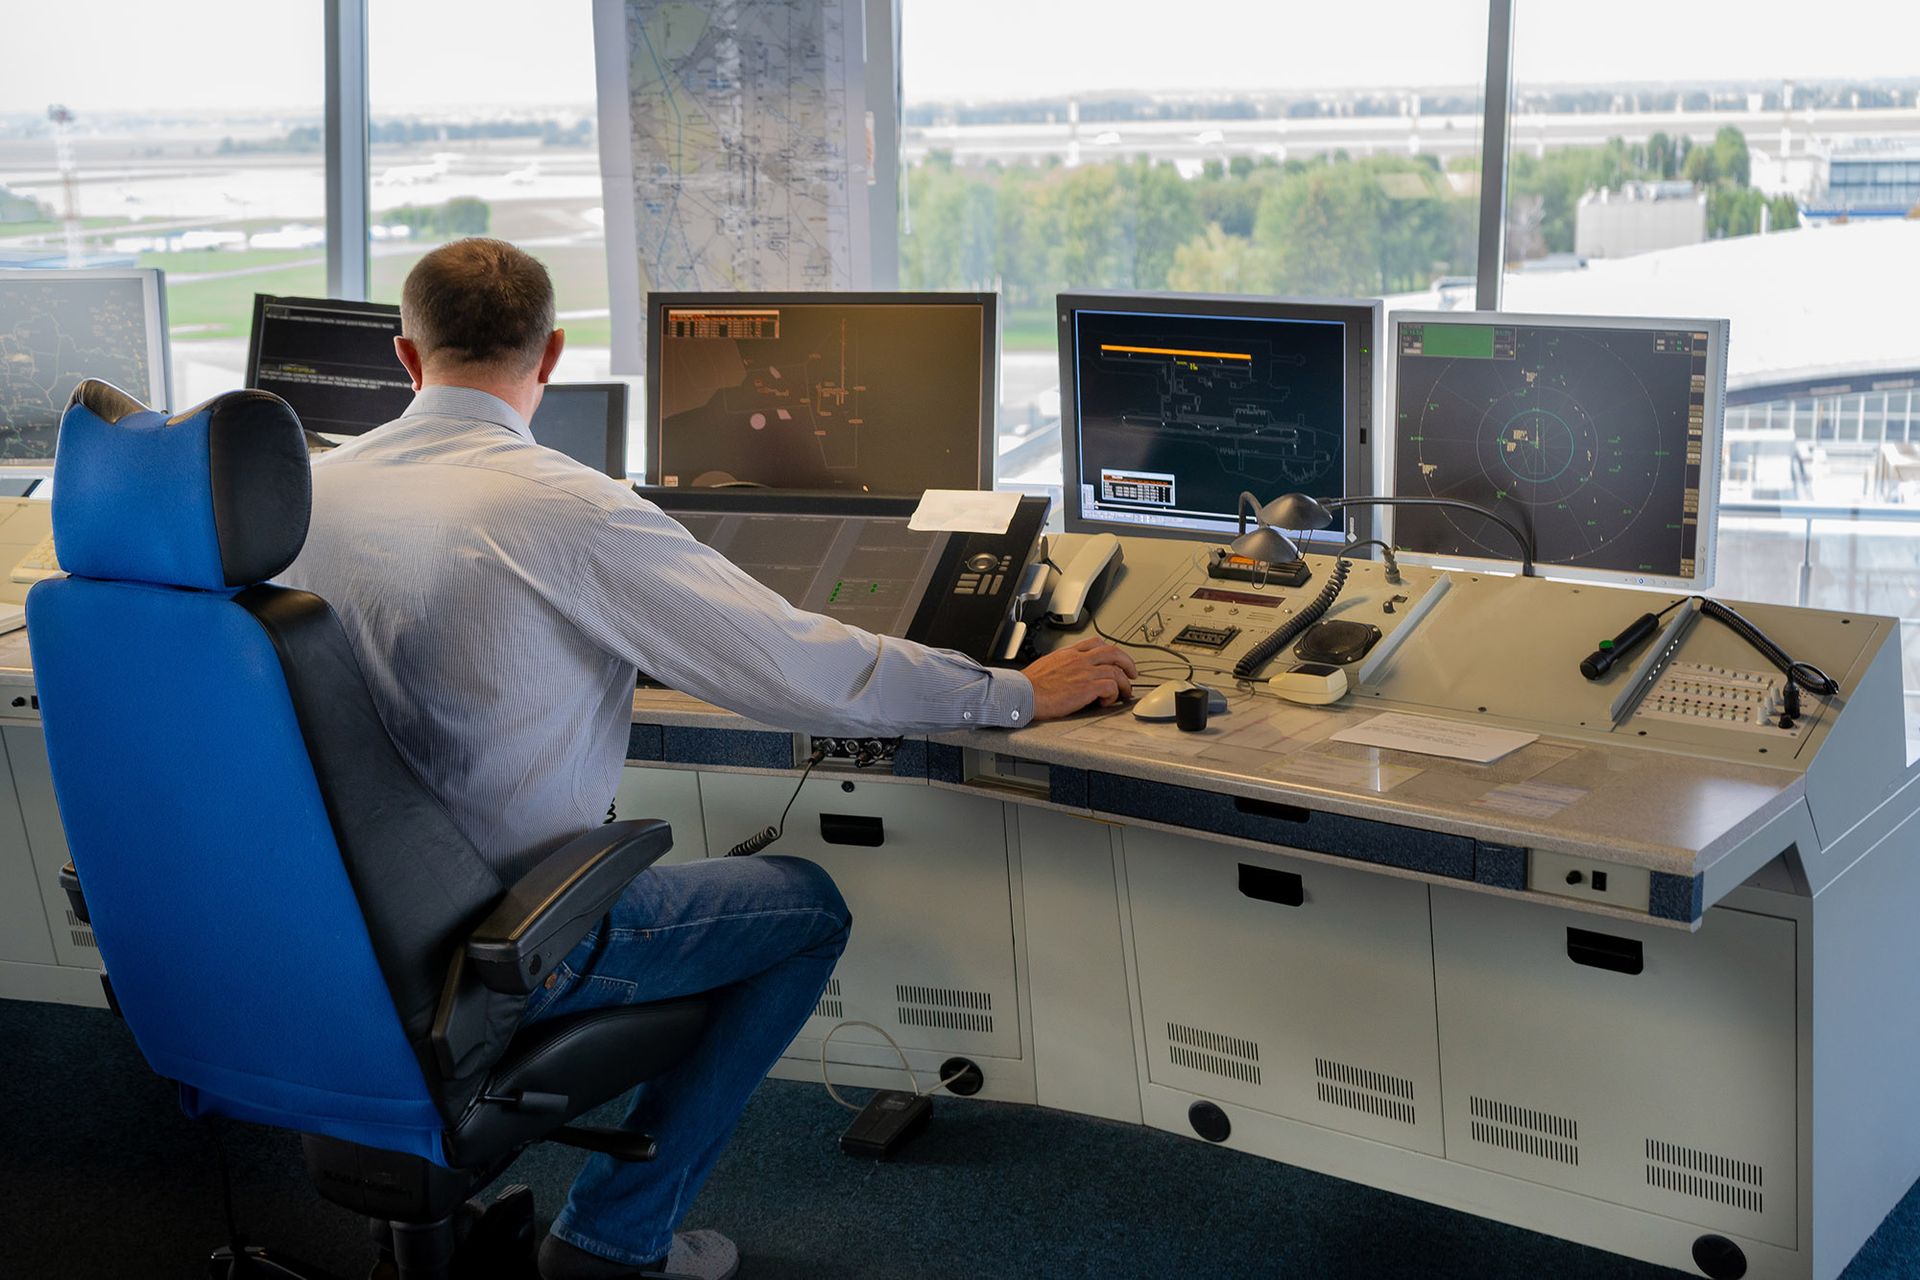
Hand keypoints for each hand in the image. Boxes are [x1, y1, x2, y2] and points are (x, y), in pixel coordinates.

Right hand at [1023, 636, 1137, 720]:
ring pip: (1116, 670)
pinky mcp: (1087, 687)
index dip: (1110, 651)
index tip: (1115, 659)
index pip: (1096, 643)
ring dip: (1125, 682)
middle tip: (1132, 673)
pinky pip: (1111, 686)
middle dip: (1127, 662)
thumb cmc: (1030, 685)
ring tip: (1124, 692)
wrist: (1023, 693)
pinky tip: (1106, 701)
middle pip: (1113, 652)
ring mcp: (1084, 672)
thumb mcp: (1047, 665)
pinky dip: (1113, 694)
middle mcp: (1079, 659)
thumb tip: (1068, 672)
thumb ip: (1062, 665)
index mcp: (1069, 653)